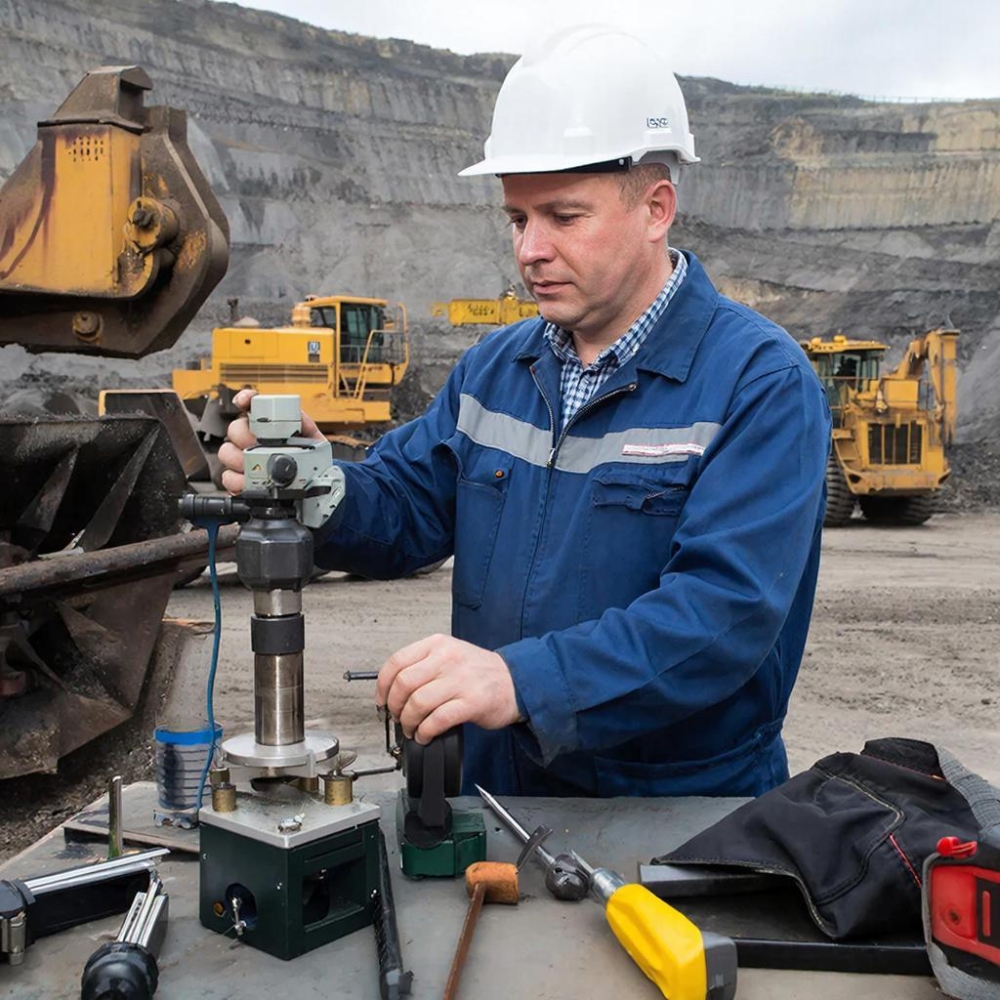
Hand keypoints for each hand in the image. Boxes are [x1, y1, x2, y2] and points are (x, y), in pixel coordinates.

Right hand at [217, 388, 324, 493]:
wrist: (311, 484)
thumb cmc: (310, 462)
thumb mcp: (313, 440)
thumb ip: (304, 424)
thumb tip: (297, 416)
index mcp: (268, 426)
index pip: (251, 405)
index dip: (245, 399)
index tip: (244, 401)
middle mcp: (252, 440)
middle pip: (235, 428)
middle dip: (244, 436)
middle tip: (258, 445)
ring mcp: (243, 459)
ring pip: (226, 452)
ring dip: (238, 459)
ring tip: (254, 465)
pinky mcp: (239, 480)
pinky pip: (228, 477)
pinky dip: (237, 480)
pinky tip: (248, 482)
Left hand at [376, 634, 520, 743]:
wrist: (516, 681)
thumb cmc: (480, 672)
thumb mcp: (450, 655)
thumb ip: (423, 665)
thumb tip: (392, 690)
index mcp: (438, 645)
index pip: (397, 662)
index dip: (382, 686)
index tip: (381, 701)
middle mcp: (447, 659)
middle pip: (404, 684)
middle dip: (394, 707)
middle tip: (397, 717)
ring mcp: (460, 680)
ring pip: (417, 703)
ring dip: (408, 722)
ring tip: (412, 729)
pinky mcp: (471, 702)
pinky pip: (437, 720)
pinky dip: (425, 732)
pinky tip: (426, 735)